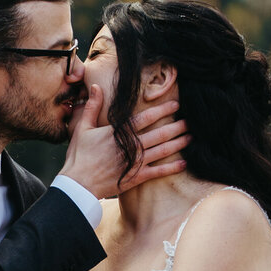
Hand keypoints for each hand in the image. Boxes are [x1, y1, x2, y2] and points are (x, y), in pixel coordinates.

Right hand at [61, 86, 189, 200]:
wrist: (79, 183)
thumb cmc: (79, 155)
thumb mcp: (83, 128)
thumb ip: (92, 107)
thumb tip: (95, 87)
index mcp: (119, 132)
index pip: (146, 118)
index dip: (163, 110)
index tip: (176, 105)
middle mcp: (131, 146)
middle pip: (160, 133)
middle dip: (177, 127)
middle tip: (190, 122)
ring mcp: (135, 162)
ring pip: (163, 150)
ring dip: (178, 144)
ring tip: (191, 138)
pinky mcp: (136, 177)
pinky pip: (158, 172)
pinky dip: (172, 168)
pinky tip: (184, 163)